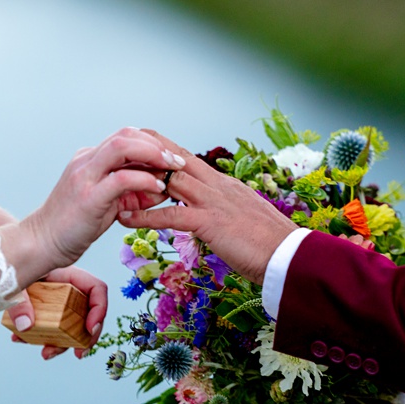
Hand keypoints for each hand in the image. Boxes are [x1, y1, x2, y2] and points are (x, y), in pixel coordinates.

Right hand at [0, 128, 182, 287]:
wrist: (42, 244)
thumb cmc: (74, 227)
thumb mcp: (108, 204)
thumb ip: (132, 192)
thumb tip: (162, 187)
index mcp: (89, 160)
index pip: (125, 137)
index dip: (152, 143)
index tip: (171, 158)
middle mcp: (86, 161)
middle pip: (126, 134)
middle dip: (156, 145)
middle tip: (178, 161)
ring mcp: (85, 176)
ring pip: (123, 147)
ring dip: (153, 155)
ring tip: (171, 169)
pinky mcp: (88, 196)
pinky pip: (122, 178)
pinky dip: (144, 180)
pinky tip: (158, 189)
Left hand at [6, 265, 107, 359]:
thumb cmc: (9, 267)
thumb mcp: (15, 281)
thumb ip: (19, 300)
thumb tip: (25, 326)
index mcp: (67, 275)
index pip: (96, 289)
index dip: (99, 309)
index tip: (89, 330)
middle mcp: (66, 289)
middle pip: (87, 313)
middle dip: (85, 337)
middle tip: (78, 353)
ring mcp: (57, 302)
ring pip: (71, 325)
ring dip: (62, 343)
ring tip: (46, 353)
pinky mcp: (45, 311)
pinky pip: (52, 327)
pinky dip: (42, 338)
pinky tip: (22, 340)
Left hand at [117, 130, 297, 284]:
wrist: (292, 257)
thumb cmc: (272, 246)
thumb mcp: (245, 220)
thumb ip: (227, 212)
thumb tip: (216, 216)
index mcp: (225, 186)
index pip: (188, 160)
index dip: (163, 152)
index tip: (141, 146)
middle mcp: (218, 187)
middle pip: (175, 160)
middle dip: (144, 154)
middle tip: (117, 152)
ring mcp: (214, 202)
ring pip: (169, 182)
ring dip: (139, 183)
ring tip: (112, 185)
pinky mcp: (211, 223)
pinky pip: (171, 215)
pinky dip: (145, 216)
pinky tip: (125, 220)